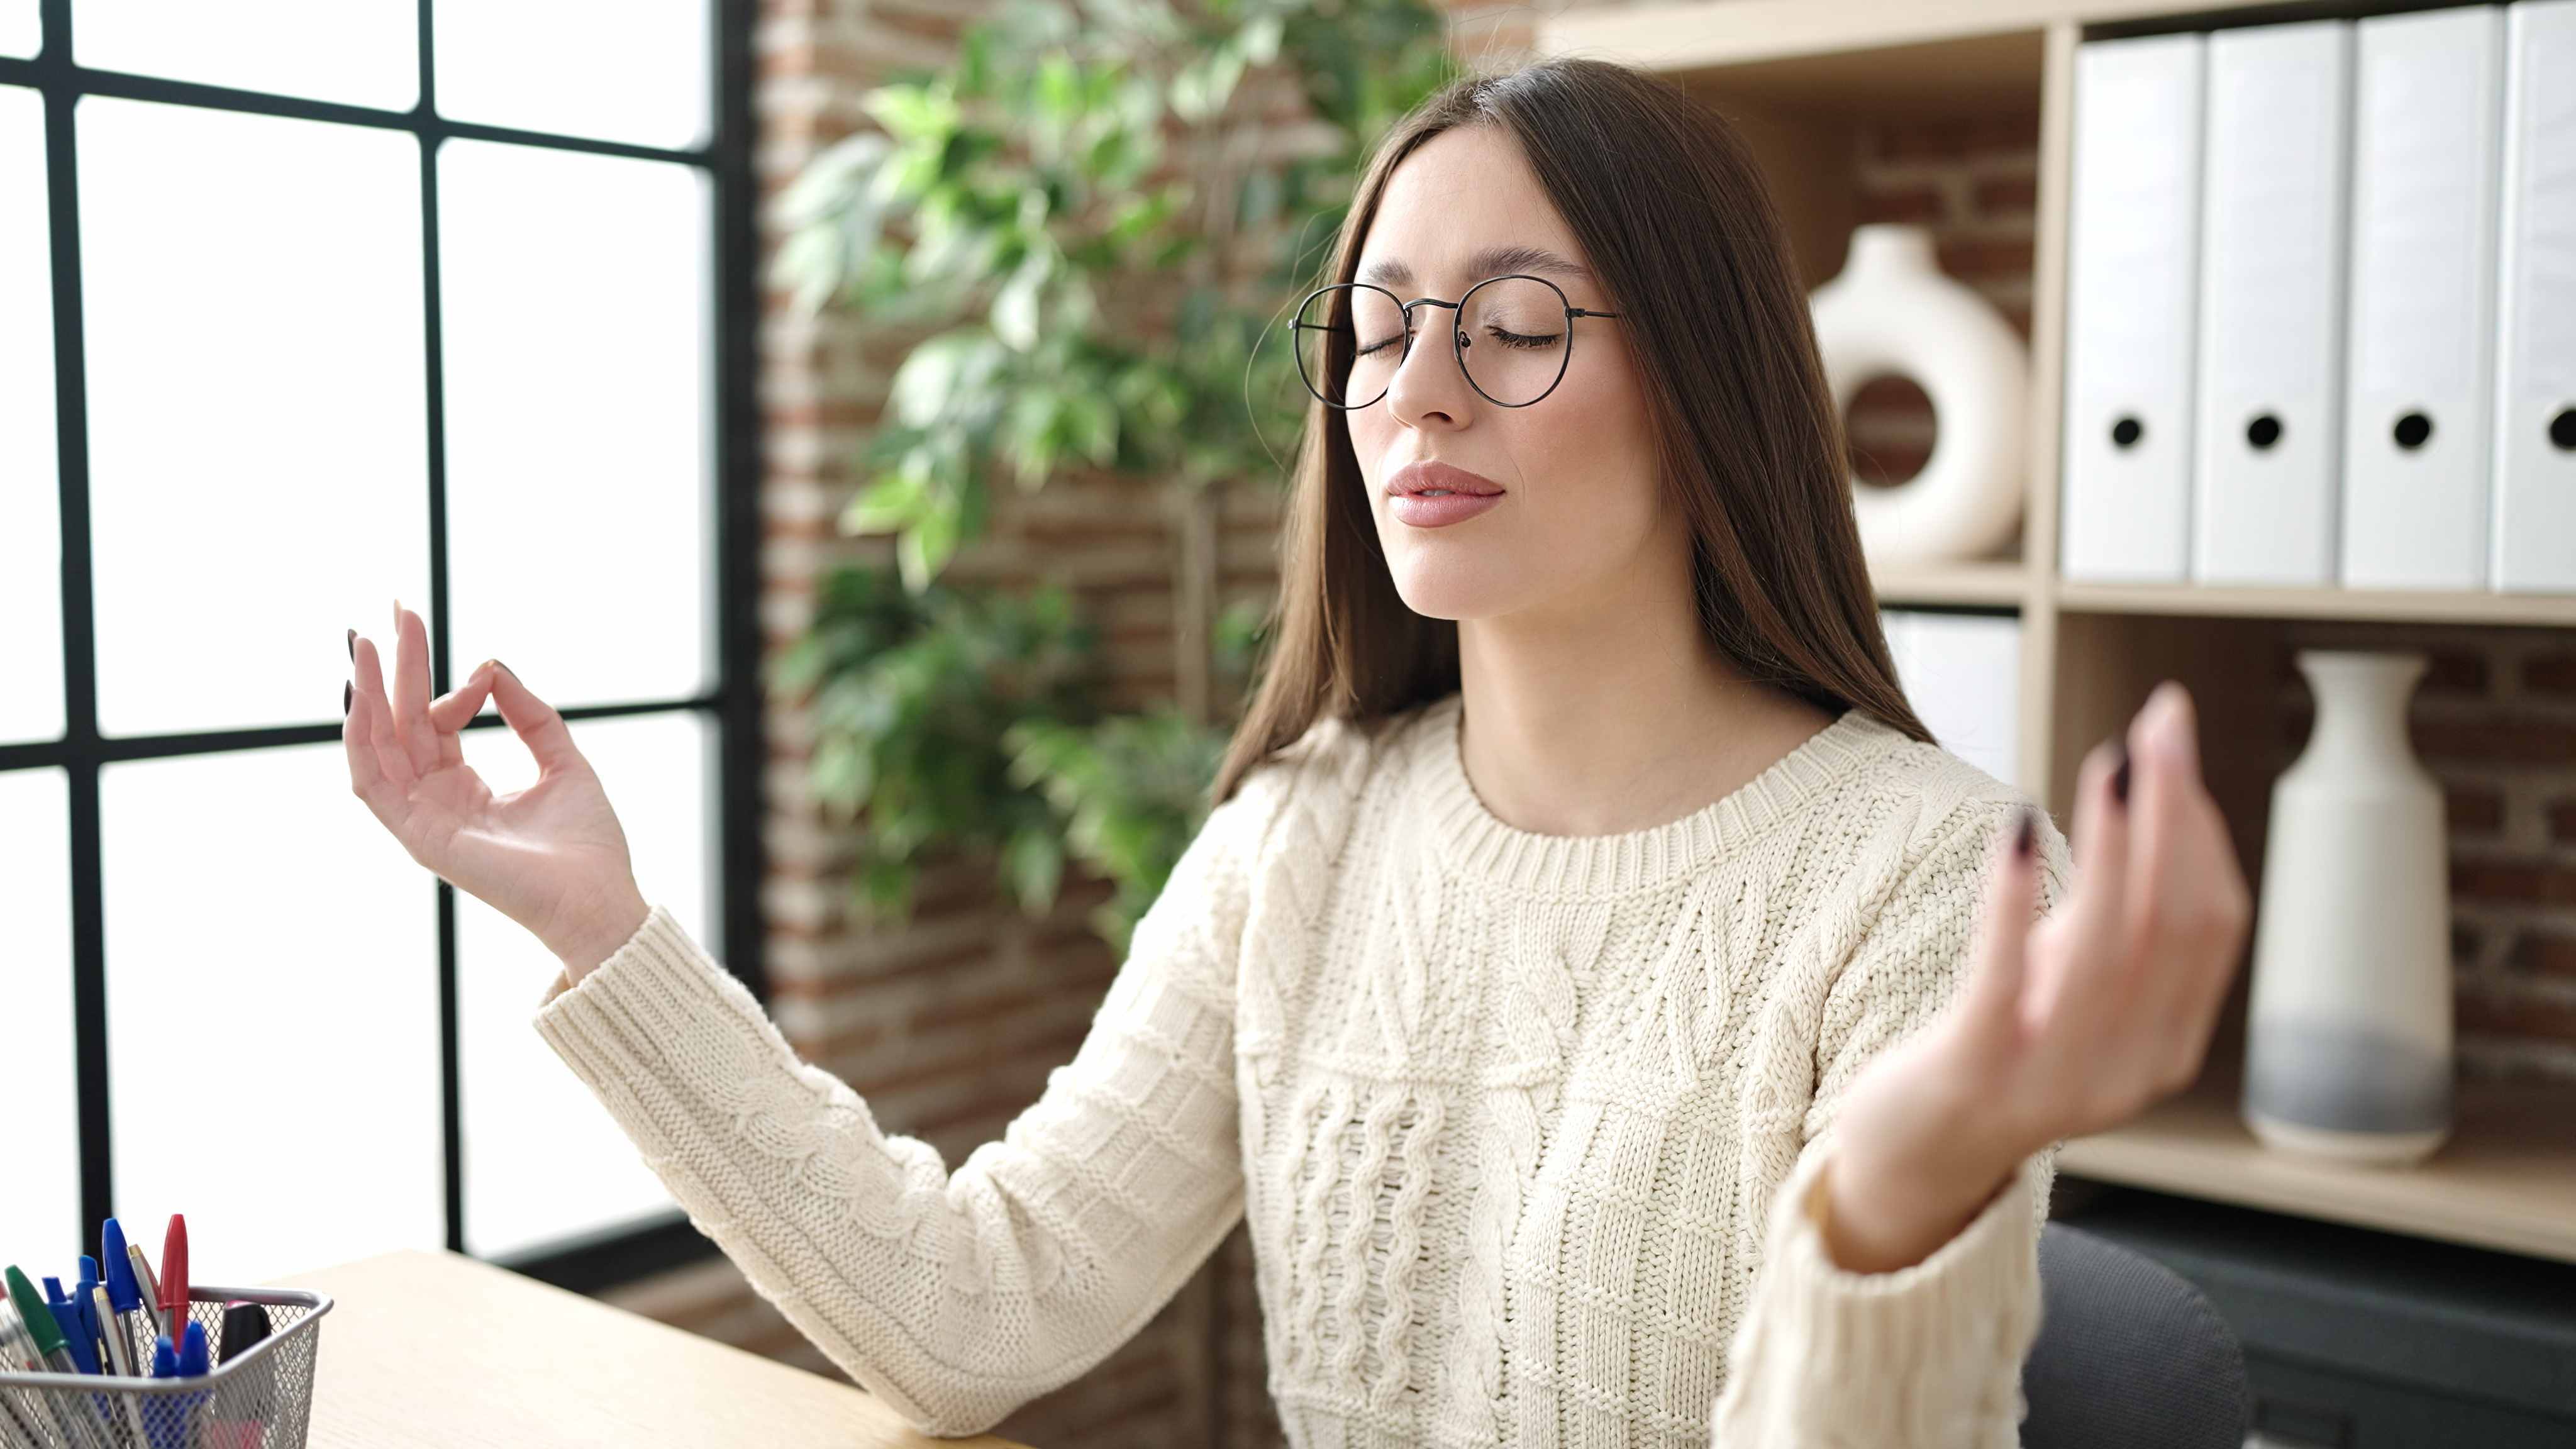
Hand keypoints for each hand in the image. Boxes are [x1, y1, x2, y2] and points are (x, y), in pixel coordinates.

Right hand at [343, 600, 649, 978]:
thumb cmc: (587, 844)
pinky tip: (361, 699)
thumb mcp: (563, 762)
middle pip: (402, 725)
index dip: (453, 689)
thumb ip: (530, 716)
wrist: (598, 899)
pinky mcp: (419, 837)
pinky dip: (362, 741)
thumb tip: (493, 667)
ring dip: (367, 694)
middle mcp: (436, 802)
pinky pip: (372, 785)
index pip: (437, 724)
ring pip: (378, 747)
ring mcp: (423, 820)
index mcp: (466, 789)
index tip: (484, 673)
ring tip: (363, 642)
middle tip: (396, 610)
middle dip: (395, 668)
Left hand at [1821, 680, 2253, 1272]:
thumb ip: (2118, 917)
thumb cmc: (2000, 1047)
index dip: (2200, 827)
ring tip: (2111, 761)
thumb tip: (2155, 796)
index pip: (2214, 924)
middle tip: (2159, 725)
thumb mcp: (2073, 982)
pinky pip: (2004, 979)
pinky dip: (2012, 900)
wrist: (1916, 1159)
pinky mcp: (1974, 1073)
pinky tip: (2016, 830)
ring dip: (2114, 844)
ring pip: (2108, 947)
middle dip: (2172, 814)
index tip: (2172, 743)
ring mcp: (2053, 1079)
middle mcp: (2128, 1068)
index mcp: (2166, 1043)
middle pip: (2174, 924)